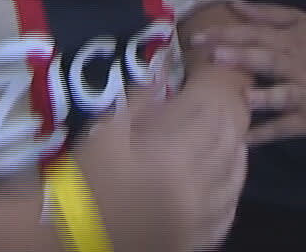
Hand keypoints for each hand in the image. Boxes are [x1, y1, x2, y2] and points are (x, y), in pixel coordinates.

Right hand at [75, 56, 248, 251]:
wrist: (69, 237)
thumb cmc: (83, 181)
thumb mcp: (107, 131)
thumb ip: (142, 99)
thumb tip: (163, 71)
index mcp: (172, 157)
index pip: (210, 110)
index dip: (214, 84)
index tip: (208, 70)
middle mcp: (195, 188)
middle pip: (229, 139)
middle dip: (229, 110)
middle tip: (223, 94)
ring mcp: (198, 219)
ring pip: (235, 175)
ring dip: (236, 147)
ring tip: (228, 129)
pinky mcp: (196, 240)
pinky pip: (227, 211)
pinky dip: (231, 187)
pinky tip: (226, 174)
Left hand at [192, 1, 305, 144]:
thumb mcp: (302, 21)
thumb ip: (268, 13)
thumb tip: (235, 6)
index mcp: (290, 41)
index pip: (256, 34)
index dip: (228, 34)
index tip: (198, 37)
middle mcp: (296, 66)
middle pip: (267, 60)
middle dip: (241, 58)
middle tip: (214, 57)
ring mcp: (303, 95)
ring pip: (282, 95)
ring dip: (262, 97)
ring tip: (242, 98)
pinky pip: (285, 127)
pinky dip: (265, 134)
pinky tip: (244, 140)